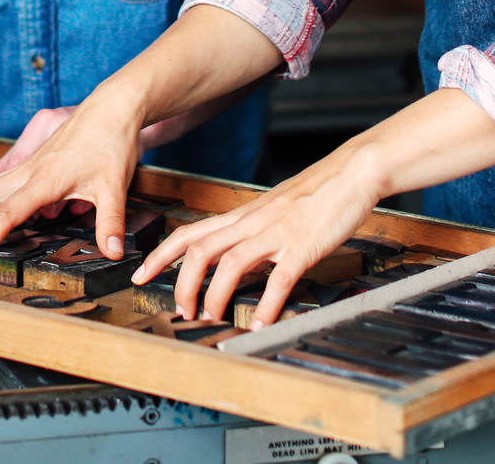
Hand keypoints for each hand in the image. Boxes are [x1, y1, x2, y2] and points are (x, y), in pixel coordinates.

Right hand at [0, 93, 145, 269]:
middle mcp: (29, 171)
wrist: (112, 106)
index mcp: (44, 180)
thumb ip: (111, 222)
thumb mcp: (114, 186)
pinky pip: (1, 181)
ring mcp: (30, 164)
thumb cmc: (112, 142)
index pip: (6, 216)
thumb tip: (114, 254)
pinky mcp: (36, 159)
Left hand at [134, 136, 386, 326]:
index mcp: (243, 215)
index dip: (161, 255)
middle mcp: (252, 222)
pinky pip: (279, 278)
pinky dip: (268, 304)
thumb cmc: (316, 192)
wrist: (352, 172)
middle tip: (181, 310)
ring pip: (231, 263)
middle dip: (182, 284)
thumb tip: (234, 258)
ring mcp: (277, 233)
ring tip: (212, 317)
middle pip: (201, 250)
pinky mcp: (303, 246)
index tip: (142, 275)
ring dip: (215, 295)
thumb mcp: (273, 209)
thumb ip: (251, 231)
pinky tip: (261, 323)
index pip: (190, 233)